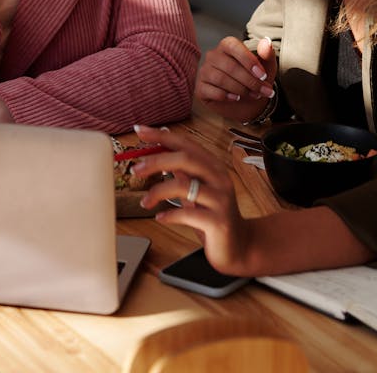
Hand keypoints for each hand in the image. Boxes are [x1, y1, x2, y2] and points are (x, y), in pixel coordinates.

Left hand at [131, 124, 251, 273]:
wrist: (240, 246)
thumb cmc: (214, 215)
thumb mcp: (197, 190)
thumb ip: (183, 172)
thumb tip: (160, 151)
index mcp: (213, 167)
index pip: (185, 143)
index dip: (161, 136)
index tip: (139, 130)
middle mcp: (219, 179)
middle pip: (185, 159)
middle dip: (156, 161)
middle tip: (136, 169)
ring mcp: (220, 200)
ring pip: (183, 186)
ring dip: (158, 191)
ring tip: (145, 201)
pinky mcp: (218, 222)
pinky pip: (187, 214)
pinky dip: (169, 215)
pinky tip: (160, 217)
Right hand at [195, 35, 276, 120]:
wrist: (248, 103)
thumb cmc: (255, 80)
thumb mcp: (266, 67)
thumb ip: (267, 53)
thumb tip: (266, 42)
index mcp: (227, 45)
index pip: (233, 46)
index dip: (248, 60)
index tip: (262, 75)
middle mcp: (213, 56)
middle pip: (229, 66)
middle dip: (250, 81)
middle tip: (263, 91)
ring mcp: (205, 71)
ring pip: (220, 79)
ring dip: (241, 89)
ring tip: (253, 95)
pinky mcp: (200, 88)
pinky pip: (211, 91)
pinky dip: (226, 96)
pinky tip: (236, 98)